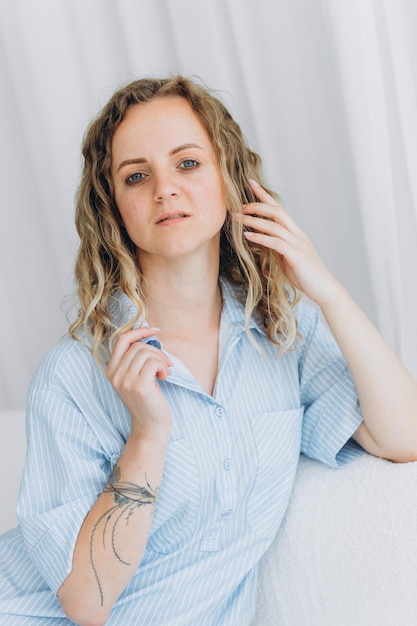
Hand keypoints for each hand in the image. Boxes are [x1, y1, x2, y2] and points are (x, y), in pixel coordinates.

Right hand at [106, 327, 172, 439]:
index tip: (155, 330)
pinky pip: (153, 362)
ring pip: (146, 352)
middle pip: (138, 345)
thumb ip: (136, 359)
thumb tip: (150, 334)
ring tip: (165, 371)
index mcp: (111, 370)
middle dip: (157, 351)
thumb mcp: (136, 376)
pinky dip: (163, 366)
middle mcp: (114, 375)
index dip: (139, 330)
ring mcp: (125, 381)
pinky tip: (165, 377)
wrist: (150, 426)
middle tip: (166, 364)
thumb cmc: (148, 399)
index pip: (121, 339)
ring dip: (161, 359)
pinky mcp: (139, 386)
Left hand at [241, 179, 339, 305]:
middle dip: (257, 205)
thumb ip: (276, 247)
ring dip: (254, 221)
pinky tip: (248, 236)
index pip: (279, 209)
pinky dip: (260, 238)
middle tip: (239, 205)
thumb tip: (260, 240)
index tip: (250, 183)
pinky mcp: (296, 256)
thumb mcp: (287, 258)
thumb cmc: (305, 275)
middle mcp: (297, 234)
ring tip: (238, 218)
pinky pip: (275, 243)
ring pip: (274, 226)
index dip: (264, 195)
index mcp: (296, 233)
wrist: (324, 289)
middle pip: (277, 211)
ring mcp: (298, 244)